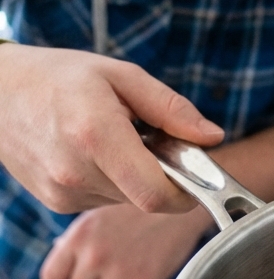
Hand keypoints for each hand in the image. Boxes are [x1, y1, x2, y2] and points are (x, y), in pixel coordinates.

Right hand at [0, 45, 222, 212]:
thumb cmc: (60, 76)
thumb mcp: (122, 75)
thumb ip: (171, 109)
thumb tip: (212, 138)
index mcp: (96, 135)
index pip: (156, 194)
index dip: (187, 192)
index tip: (196, 174)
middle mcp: (76, 172)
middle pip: (146, 198)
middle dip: (163, 176)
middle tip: (153, 141)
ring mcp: (63, 193)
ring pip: (127, 201)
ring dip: (136, 178)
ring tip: (117, 140)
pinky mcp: (56, 203)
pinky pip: (104, 200)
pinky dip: (112, 182)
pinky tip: (95, 153)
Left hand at [40, 202, 211, 278]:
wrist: (181, 201)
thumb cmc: (139, 207)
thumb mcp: (100, 215)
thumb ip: (79, 240)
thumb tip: (60, 260)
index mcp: (79, 235)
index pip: (52, 276)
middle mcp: (95, 254)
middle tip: (109, 276)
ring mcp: (120, 269)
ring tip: (129, 274)